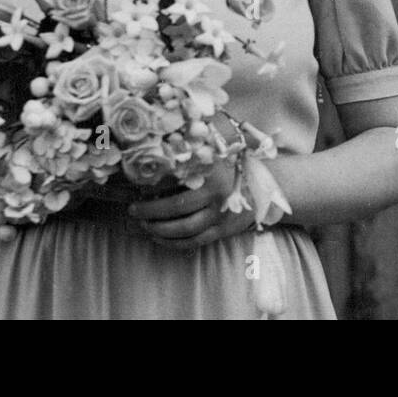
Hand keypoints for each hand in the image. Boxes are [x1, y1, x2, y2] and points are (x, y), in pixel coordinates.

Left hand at [127, 162, 254, 252]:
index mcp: (212, 170)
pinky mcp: (222, 230)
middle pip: (176, 207)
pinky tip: (158, 238)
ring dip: (159, 230)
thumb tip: (153, 158)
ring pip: (184, 229)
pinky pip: (194, 241)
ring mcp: (221, 214)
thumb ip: (188, 154)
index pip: (175, 180)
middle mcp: (217, 193)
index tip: (137, 187)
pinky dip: (173, 243)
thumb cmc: (230, 167)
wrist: (264, 185)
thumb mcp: (212, 153)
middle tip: (133, 210)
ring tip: (144, 225)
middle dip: (150, 211)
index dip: (153, 186)